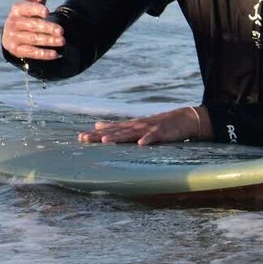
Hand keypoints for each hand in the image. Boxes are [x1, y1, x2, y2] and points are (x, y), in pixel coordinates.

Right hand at [2, 0, 65, 60]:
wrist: (12, 33)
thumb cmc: (27, 14)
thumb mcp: (34, 2)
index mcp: (17, 9)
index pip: (27, 8)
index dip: (36, 9)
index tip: (47, 12)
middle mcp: (12, 22)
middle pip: (32, 25)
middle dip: (48, 28)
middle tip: (62, 30)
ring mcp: (13, 37)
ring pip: (33, 39)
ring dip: (48, 41)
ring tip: (62, 41)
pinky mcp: (16, 50)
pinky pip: (30, 53)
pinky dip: (43, 54)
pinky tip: (56, 54)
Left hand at [78, 106, 210, 145]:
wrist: (182, 119)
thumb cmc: (157, 124)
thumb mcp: (134, 125)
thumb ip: (116, 126)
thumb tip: (97, 125)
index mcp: (130, 126)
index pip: (110, 130)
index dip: (95, 134)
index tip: (80, 137)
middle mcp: (136, 126)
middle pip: (116, 131)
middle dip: (101, 135)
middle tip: (85, 138)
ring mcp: (148, 128)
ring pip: (131, 133)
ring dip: (119, 136)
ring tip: (106, 140)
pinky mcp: (161, 133)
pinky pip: (154, 137)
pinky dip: (148, 140)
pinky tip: (141, 144)